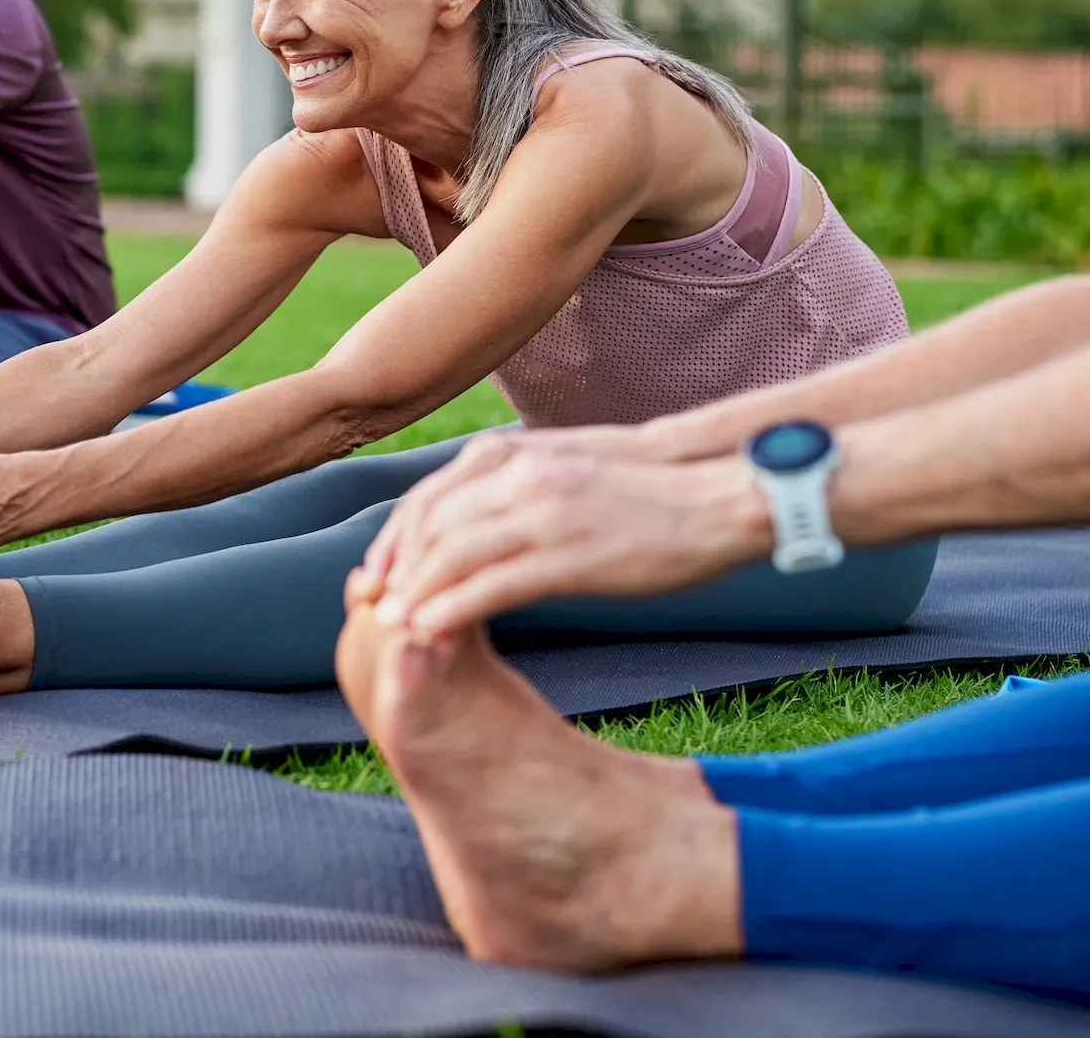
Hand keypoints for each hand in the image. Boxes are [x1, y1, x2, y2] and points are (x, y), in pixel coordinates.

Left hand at [353, 445, 770, 642]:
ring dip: (414, 593)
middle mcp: (519, 478)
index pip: (430, 496)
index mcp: (515, 457)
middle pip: (430, 525)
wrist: (716, 497)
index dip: (397, 536)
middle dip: (396, 567)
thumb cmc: (646, 491)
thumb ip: (518, 485)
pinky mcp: (567, 556)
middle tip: (374, 603)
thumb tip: (481, 515)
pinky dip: (451, 609)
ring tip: (392, 625)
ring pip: (451, 556)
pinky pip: (491, 586)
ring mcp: (542, 515)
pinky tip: (431, 631)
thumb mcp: (567, 470)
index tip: (381, 569)